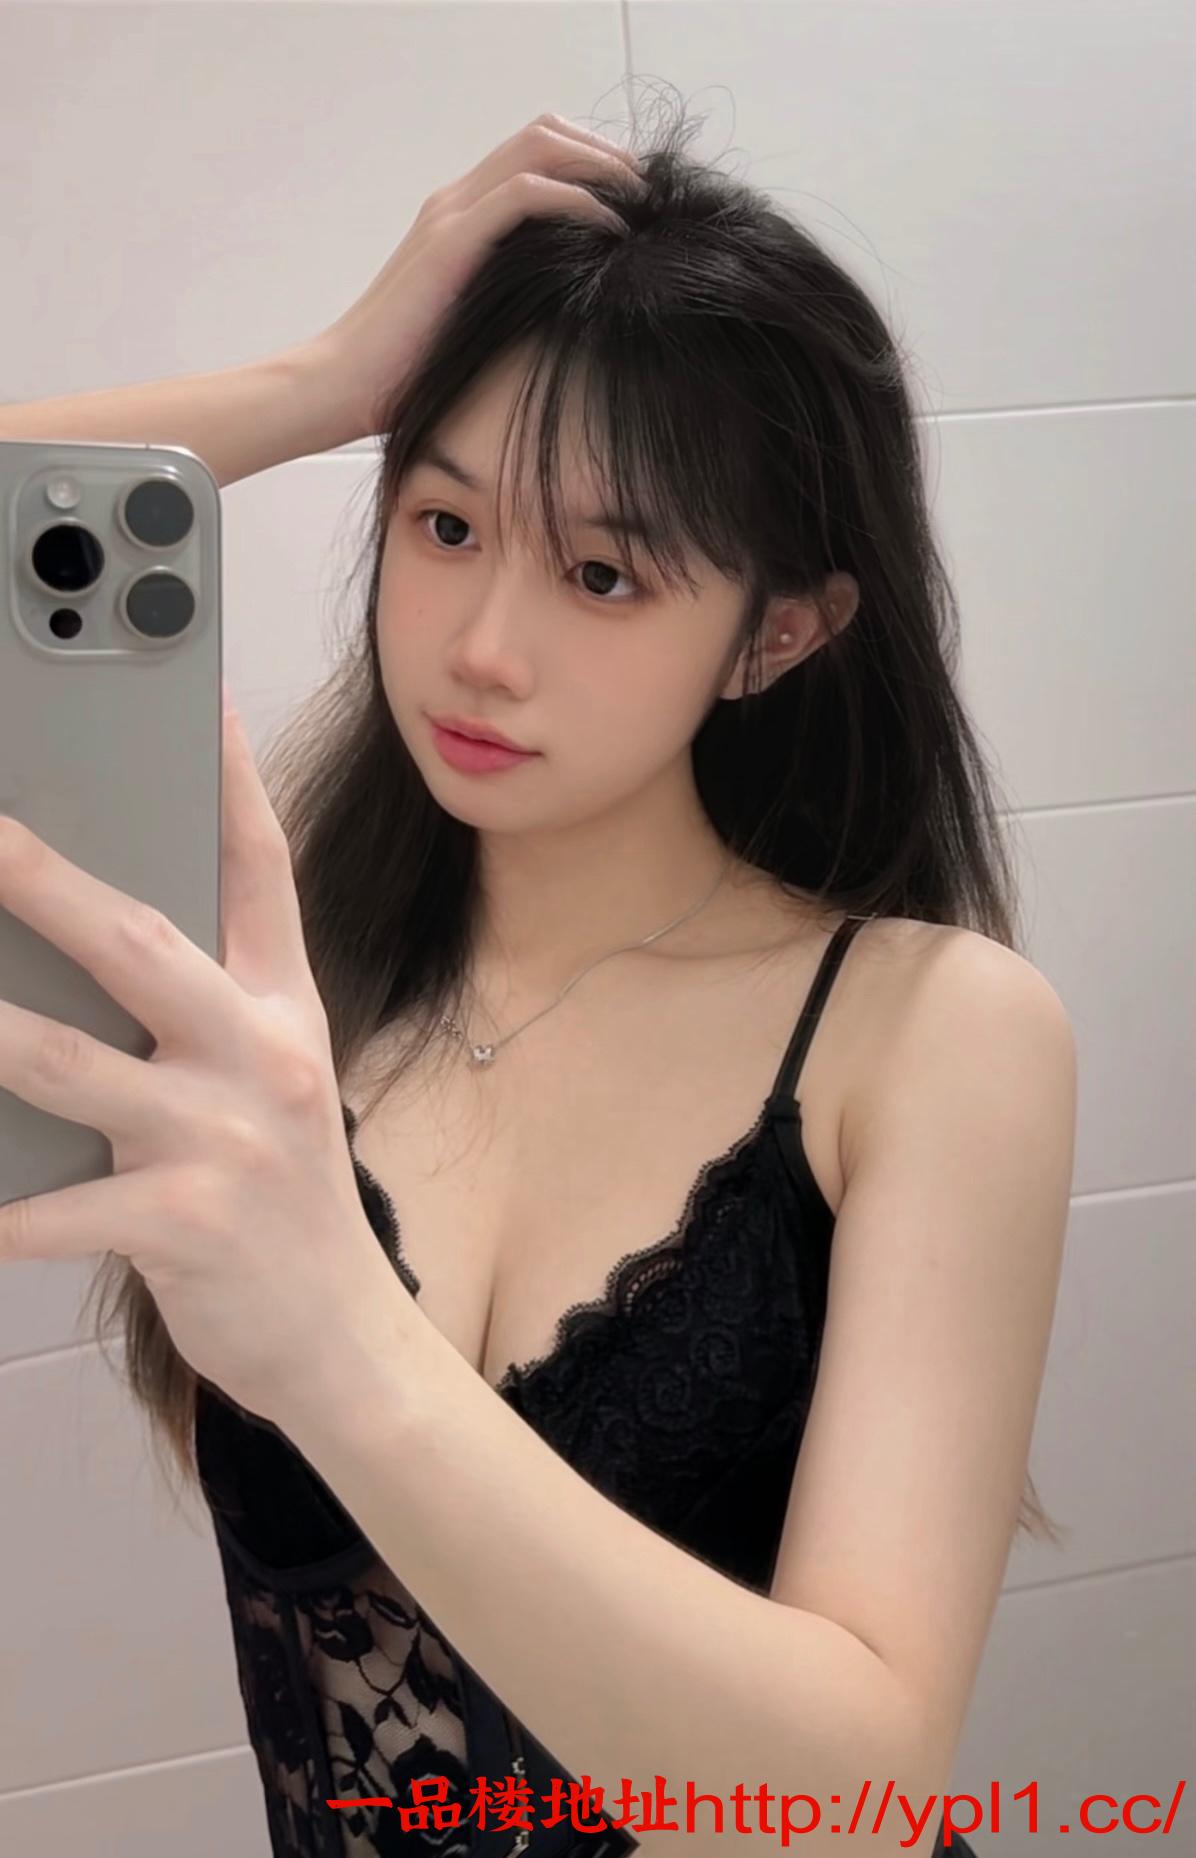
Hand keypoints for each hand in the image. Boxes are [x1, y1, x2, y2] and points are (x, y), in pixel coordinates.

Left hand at [0, 684, 406, 1428]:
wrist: (340, 1337)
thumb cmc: (282, 1197)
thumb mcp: (266, 1086)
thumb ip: (196, 1014)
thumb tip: (75, 947)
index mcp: (282, 1006)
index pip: (260, 867)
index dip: (227, 777)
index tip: (199, 698)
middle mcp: (260, 1055)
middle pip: (139, 942)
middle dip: (40, 879)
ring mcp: (223, 1139)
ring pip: (70, 1064)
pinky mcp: (184, 1226)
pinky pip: (55, 1211)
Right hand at [313, 112, 645, 440]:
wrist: (340, 388)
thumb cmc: (401, 376)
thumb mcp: (470, 328)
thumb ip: (507, 302)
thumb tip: (568, 316)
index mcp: (456, 218)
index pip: (531, 155)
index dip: (587, 162)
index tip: (631, 200)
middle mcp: (454, 203)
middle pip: (542, 134)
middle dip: (603, 152)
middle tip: (646, 191)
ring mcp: (450, 216)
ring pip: (538, 148)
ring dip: (598, 164)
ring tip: (639, 199)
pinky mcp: (452, 241)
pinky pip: (528, 194)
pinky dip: (577, 200)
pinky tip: (610, 227)